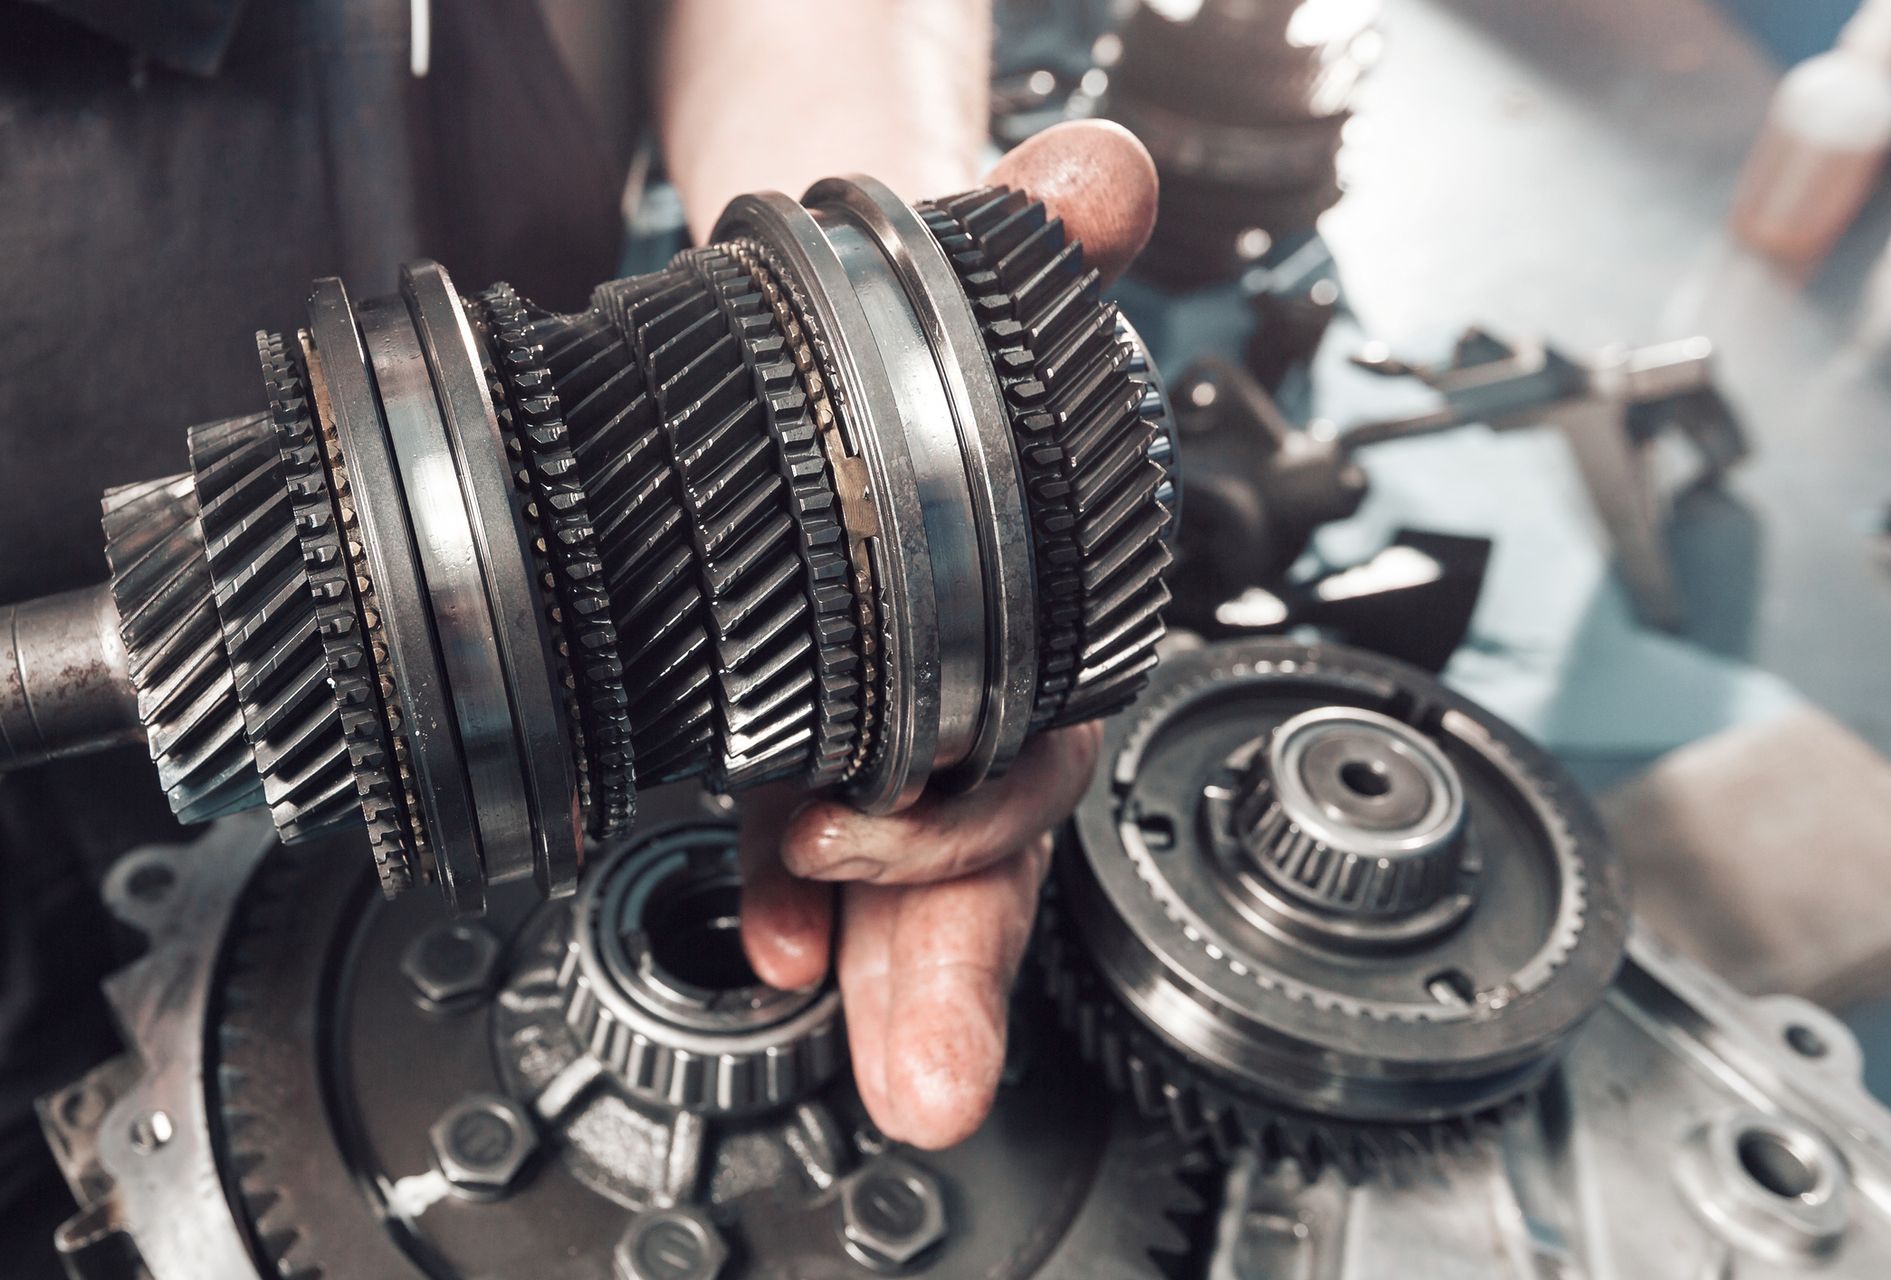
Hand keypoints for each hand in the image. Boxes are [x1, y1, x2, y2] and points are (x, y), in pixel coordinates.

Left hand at [736, 120, 1158, 1149]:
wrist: (858, 338)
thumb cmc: (928, 340)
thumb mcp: (976, 274)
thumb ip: (1043, 232)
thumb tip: (1100, 176)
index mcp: (1046, 608)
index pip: (1042, 746)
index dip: (972, 811)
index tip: (860, 828)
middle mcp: (982, 683)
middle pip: (981, 848)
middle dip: (946, 957)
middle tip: (919, 1067)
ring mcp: (899, 717)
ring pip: (904, 871)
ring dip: (875, 957)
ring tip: (824, 1010)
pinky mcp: (817, 725)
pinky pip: (823, 838)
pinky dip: (800, 894)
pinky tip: (771, 928)